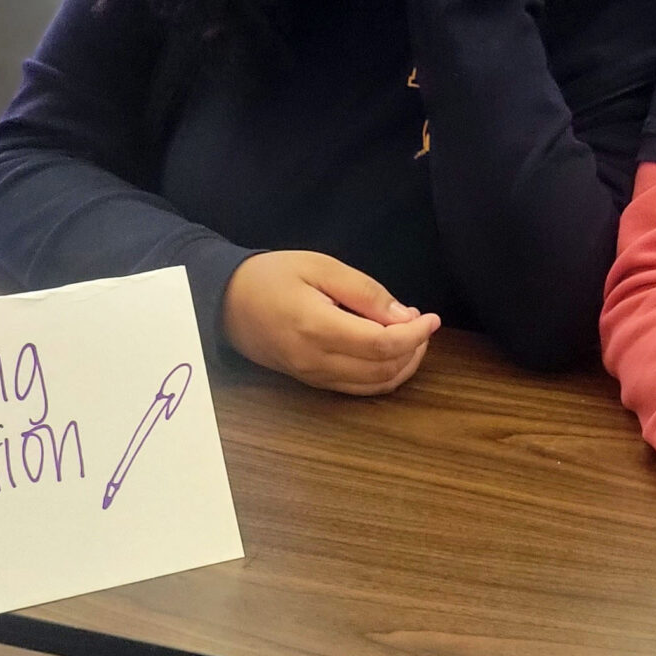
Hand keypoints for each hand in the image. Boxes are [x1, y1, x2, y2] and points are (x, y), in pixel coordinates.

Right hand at [221, 251, 439, 396]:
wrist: (224, 301)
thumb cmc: (271, 276)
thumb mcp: (319, 267)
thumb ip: (364, 292)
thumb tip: (404, 316)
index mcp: (318, 328)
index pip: (381, 345)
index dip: (415, 335)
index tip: (431, 317)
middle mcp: (316, 361)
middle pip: (383, 370)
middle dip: (414, 349)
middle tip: (421, 322)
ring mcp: (313, 376)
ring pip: (374, 385)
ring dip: (402, 365)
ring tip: (410, 336)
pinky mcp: (311, 381)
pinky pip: (357, 388)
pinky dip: (382, 375)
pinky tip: (388, 351)